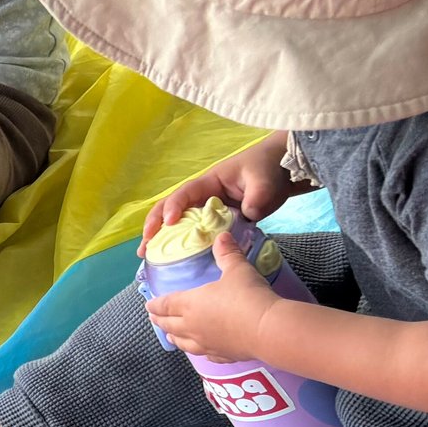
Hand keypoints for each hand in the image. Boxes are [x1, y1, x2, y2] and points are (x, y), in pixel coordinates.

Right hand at [140, 137, 295, 249]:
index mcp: (210, 182)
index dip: (173, 207)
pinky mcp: (216, 219)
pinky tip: (173, 257)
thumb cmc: (269, 169)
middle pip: (170, 208)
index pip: (185, 194)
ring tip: (148, 255)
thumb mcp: (264, 181)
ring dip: (161, 237)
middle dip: (154, 226)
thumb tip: (247, 214)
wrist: (283, 169)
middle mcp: (203, 195)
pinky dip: (180, 243)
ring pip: (178, 221)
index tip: (168, 223)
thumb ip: (256, 197)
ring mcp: (208, 208)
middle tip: (145, 247)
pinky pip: (194, 230)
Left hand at [145, 231, 279, 358]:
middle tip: (153, 319)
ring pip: (183, 343)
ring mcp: (206, 344)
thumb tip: (222, 236)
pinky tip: (202, 351)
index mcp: (190, 304)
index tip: (148, 305)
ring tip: (170, 337)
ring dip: (174, 338)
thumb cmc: (248, 296)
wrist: (267, 329)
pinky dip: (199, 351)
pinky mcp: (222, 355)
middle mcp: (192, 326)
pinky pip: (205, 354)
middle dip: (160, 321)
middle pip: (169, 325)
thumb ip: (227, 254)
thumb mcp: (237, 270)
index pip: (165, 304)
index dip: (155, 304)